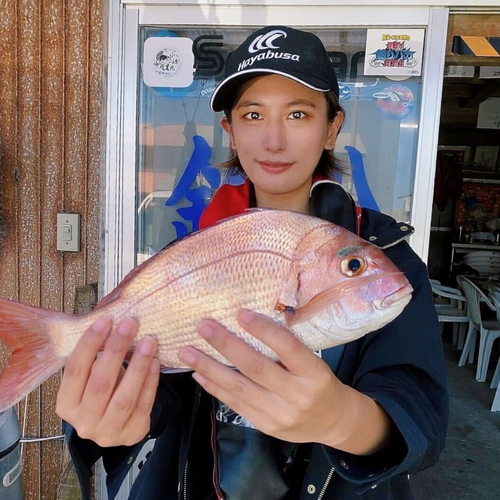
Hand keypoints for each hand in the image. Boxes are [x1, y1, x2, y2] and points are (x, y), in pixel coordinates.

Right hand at [56, 316, 159, 446]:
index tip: (105, 320)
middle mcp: (83, 421)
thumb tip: (110, 318)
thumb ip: (95, 355)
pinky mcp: (132, 434)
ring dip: (138, 365)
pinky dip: (150, 381)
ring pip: (124, 397)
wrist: (117, 424)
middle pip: (100, 382)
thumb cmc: (102, 390)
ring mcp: (108, 432)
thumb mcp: (91, 376)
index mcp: (66, 404)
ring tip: (149, 341)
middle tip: (130, 323)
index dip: (89, 343)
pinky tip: (155, 361)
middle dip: (116, 349)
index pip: (75, 370)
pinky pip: (143, 405)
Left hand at [177, 310, 344, 444]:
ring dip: (209, 368)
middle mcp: (297, 395)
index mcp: (314, 374)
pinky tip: (198, 374)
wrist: (332, 421)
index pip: (288, 348)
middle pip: (256, 368)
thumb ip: (288, 348)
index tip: (239, 313)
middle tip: (203, 327)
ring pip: (239, 388)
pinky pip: (235, 404)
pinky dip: (214, 387)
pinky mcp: (265, 426)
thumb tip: (248, 322)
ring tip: (187, 352)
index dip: (263, 330)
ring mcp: (279, 415)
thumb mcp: (314, 362)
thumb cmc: (320, 382)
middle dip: (226, 345)